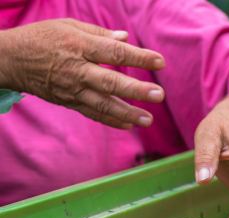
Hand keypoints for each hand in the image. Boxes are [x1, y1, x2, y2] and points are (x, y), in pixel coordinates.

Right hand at [0, 19, 165, 128]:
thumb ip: (99, 34)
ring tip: (148, 119)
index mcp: (79, 46)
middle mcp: (77, 70)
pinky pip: (92, 113)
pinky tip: (128, 125)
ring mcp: (72, 89)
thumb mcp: (68, 26)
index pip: (114, 53)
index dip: (138, 58)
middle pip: (110, 82)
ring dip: (127, 112)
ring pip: (103, 104)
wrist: (10, 59)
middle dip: (136, 90)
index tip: (159, 62)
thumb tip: (125, 38)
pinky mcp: (68, 101)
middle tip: (158, 94)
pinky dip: (110, 120)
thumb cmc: (42, 38)